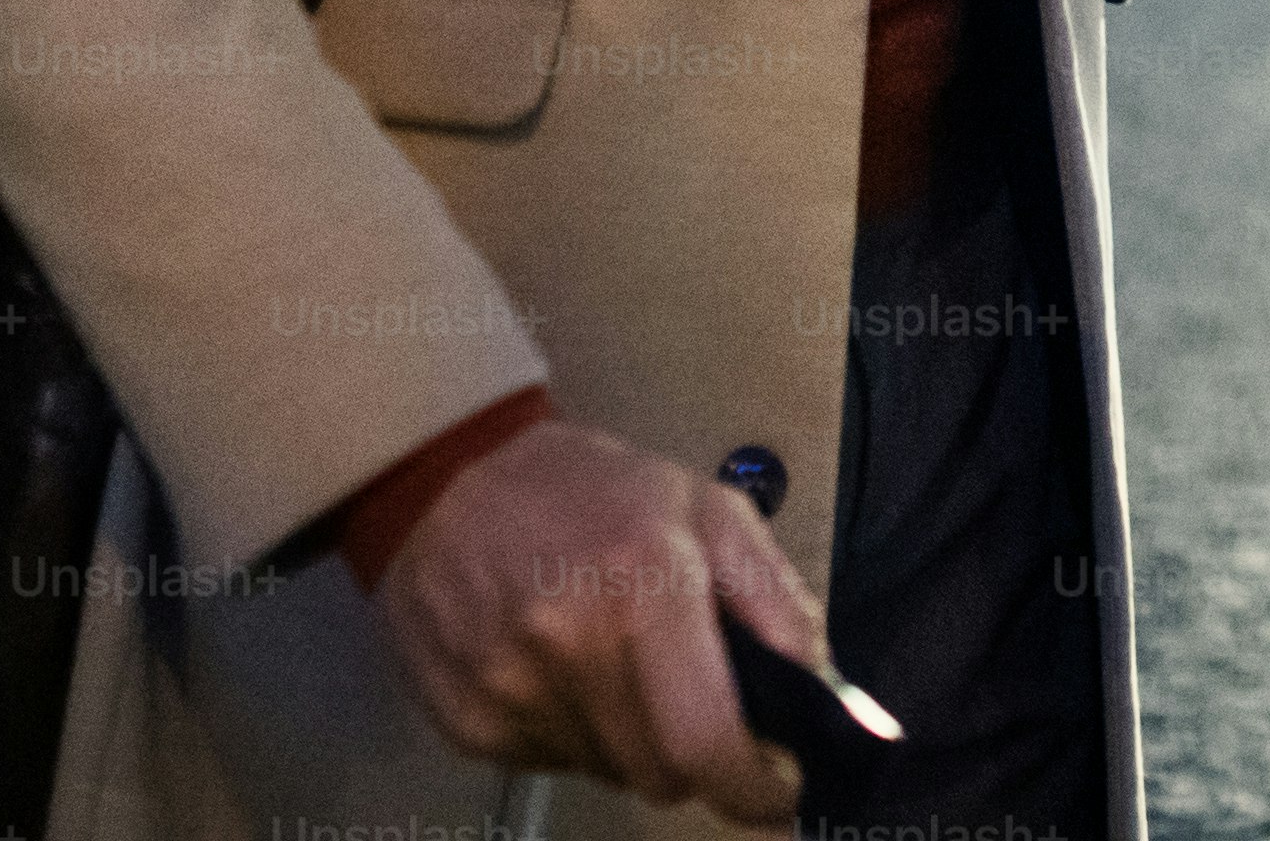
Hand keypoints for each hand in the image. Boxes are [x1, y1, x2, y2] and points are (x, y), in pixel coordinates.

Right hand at [370, 415, 819, 823]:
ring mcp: (509, 689)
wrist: (446, 481)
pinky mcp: (468, 721)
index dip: (752, 786)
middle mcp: (569, 643)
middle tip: (693, 697)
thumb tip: (823, 692)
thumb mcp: (708, 509)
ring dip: (632, 739)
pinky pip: (553, 763)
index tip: (776, 789)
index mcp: (644, 584)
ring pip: (609, 771)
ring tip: (616, 660)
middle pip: (661, 773)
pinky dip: (574, 733)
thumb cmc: (589, 491)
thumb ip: (776, 601)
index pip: (705, 740)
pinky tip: (563, 669)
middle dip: (696, 753)